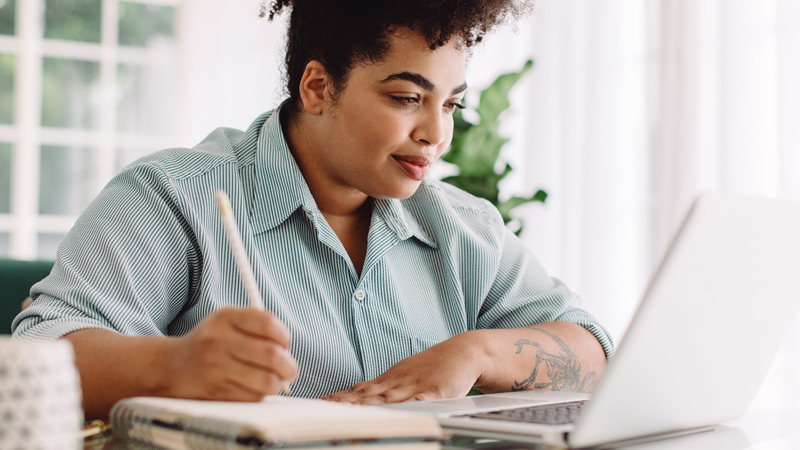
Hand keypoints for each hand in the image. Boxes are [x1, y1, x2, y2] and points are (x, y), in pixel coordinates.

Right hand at [163, 307, 297, 400]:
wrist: (172, 366)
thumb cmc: (210, 343)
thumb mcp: (227, 322)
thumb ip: (257, 326)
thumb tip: (288, 350)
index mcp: (225, 317)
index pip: (268, 324)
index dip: (284, 336)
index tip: (285, 345)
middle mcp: (218, 341)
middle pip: (271, 355)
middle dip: (289, 366)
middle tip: (291, 370)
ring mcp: (215, 367)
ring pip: (266, 380)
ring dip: (277, 383)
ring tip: (275, 381)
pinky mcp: (215, 391)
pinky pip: (252, 396)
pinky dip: (260, 394)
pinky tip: (255, 389)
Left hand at [322, 332, 483, 404]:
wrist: (461, 353)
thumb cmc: (432, 368)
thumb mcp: (402, 377)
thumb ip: (381, 389)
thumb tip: (355, 396)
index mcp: (389, 381)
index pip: (358, 391)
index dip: (339, 398)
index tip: (320, 404)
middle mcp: (397, 383)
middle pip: (367, 395)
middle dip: (345, 403)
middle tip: (325, 408)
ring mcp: (414, 387)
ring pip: (387, 399)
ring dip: (366, 405)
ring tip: (348, 411)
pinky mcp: (434, 392)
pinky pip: (419, 401)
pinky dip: (406, 406)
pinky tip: (397, 411)